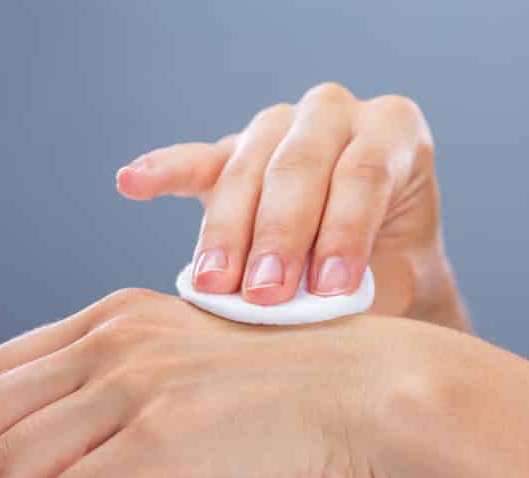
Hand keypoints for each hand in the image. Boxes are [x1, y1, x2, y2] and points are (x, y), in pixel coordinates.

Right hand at [116, 82, 464, 325]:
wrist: (381, 270)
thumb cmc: (393, 274)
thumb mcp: (396, 279)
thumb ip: (363, 287)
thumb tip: (315, 311)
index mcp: (395, 132)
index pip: (365, 175)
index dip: (345, 232)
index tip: (329, 290)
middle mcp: (337, 114)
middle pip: (300, 165)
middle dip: (279, 235)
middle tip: (264, 295)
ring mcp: (281, 125)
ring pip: (247, 167)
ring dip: (227, 230)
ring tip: (213, 284)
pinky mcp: (234, 151)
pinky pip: (198, 161)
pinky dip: (164, 172)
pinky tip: (132, 183)